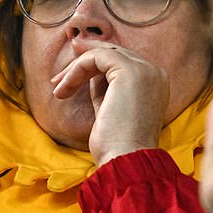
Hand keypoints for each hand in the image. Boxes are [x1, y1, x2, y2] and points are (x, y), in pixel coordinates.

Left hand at [52, 40, 168, 164]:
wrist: (125, 159)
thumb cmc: (116, 145)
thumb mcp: (110, 109)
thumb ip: (105, 88)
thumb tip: (89, 73)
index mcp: (155, 84)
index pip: (122, 62)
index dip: (94, 63)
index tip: (69, 73)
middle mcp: (154, 73)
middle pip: (113, 54)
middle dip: (82, 60)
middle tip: (59, 75)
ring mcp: (145, 69)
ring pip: (103, 53)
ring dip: (75, 68)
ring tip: (58, 88)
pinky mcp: (130, 70)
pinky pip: (96, 57)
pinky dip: (76, 69)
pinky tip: (64, 88)